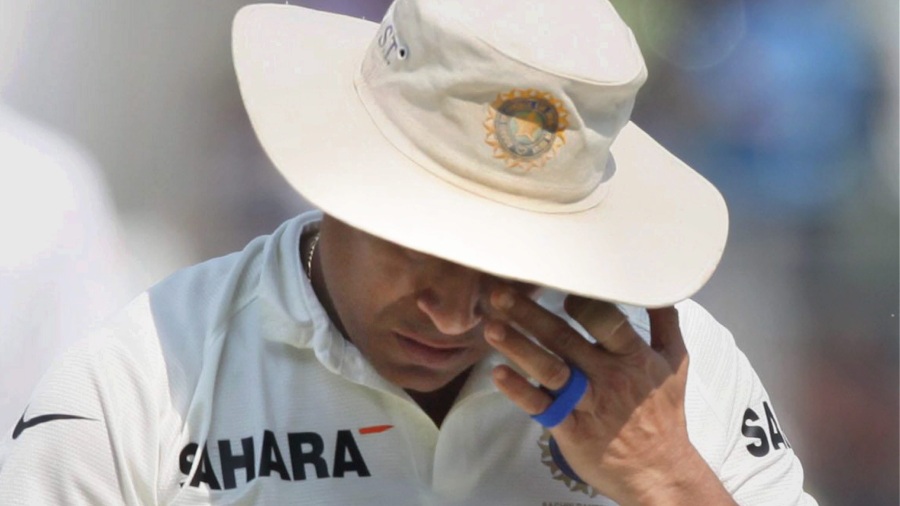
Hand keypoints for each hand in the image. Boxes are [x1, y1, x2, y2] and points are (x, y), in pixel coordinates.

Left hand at [484, 288, 734, 504]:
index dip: (580, 303)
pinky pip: (542, 406)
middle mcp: (608, 377)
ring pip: (550, 370)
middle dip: (530, 314)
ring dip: (518, 347)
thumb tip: (659, 287)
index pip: (606, 321)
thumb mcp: (674, 364)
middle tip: (500, 293)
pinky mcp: (571, 429)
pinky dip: (519, 391)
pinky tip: (498, 374)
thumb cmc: (663, 413)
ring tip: (492, 327)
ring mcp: (588, 404)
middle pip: (565, 340)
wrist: (658, 471)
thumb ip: (665, 323)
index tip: (554, 282)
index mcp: (633, 357)